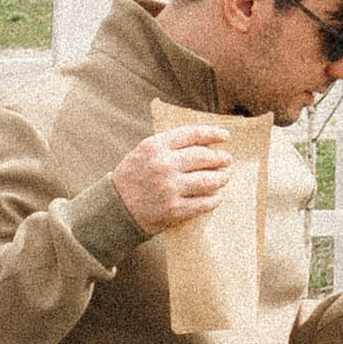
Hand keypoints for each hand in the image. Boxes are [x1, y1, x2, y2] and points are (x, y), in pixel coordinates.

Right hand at [113, 121, 238, 233]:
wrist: (116, 209)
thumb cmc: (133, 177)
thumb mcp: (144, 152)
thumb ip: (170, 145)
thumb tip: (206, 143)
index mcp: (155, 146)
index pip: (192, 134)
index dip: (212, 134)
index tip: (225, 137)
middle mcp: (163, 165)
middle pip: (204, 157)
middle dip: (220, 158)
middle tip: (227, 160)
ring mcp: (170, 188)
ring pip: (208, 180)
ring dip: (221, 178)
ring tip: (224, 177)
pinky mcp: (174, 209)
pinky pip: (204, 203)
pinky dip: (214, 199)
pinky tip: (217, 197)